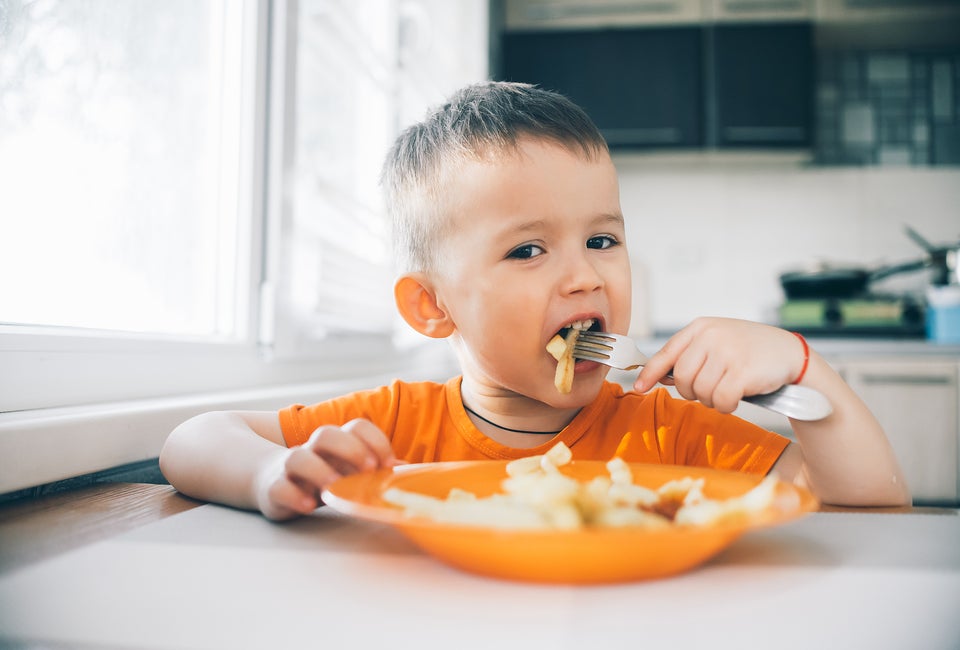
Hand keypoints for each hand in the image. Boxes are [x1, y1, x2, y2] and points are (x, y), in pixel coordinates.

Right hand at [253, 418, 400, 520]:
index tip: (388, 463)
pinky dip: (294, 495)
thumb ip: (375, 469)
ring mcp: (291, 468)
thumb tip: (406, 469)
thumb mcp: (349, 472)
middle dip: (350, 448)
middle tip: (369, 470)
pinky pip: (280, 487)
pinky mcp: (274, 488)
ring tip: (335, 486)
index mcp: (337, 443)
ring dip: (319, 470)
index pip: (356, 427)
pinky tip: (309, 505)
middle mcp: (313, 449)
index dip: (374, 440)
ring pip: (297, 456)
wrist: (271, 481)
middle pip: (325, 433)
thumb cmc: (321, 476)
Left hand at [633, 317, 804, 413]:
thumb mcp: (718, 343)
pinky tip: (738, 397)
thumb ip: (691, 355)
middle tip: (711, 389)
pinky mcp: (742, 371)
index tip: (639, 388)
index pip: (666, 353)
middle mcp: (711, 336)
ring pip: (700, 392)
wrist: (791, 354)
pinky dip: (726, 406)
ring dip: (712, 400)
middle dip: (692, 391)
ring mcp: (727, 352)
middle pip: (681, 378)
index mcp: (701, 327)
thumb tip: (658, 377)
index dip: (649, 373)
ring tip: (728, 389)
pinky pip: (720, 401)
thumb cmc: (751, 351)